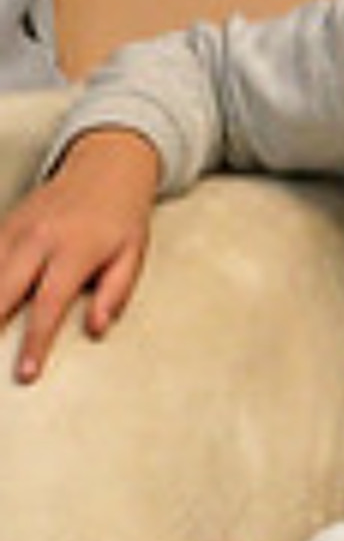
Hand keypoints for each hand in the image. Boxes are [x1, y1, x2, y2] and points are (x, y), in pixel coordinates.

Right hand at [0, 128, 164, 381]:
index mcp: (74, 250)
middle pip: (1, 290)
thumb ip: (116, 293)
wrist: (106, 167)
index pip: (49, 305)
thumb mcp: (133, 255)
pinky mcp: (3, 224)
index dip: (35, 342)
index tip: (26, 373)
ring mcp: (15, 229)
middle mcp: (38, 239)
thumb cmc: (122, 219)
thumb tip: (97, 329)